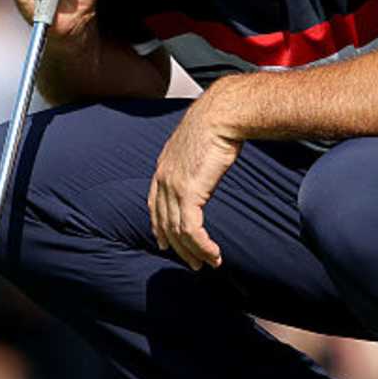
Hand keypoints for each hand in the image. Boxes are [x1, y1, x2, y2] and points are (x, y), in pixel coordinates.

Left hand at [150, 90, 243, 268]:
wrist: (222, 114)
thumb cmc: (218, 123)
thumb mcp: (198, 142)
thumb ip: (195, 158)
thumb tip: (207, 160)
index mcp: (163, 166)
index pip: (154, 205)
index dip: (159, 227)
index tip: (165, 242)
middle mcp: (163, 178)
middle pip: (165, 223)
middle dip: (179, 248)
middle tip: (194, 263)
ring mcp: (174, 187)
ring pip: (178, 232)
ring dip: (195, 252)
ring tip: (208, 264)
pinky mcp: (189, 193)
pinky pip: (192, 230)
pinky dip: (202, 247)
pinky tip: (214, 255)